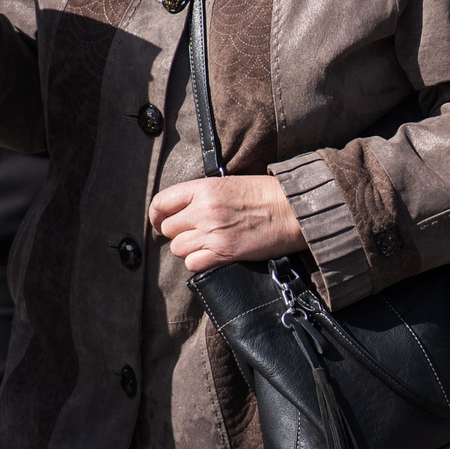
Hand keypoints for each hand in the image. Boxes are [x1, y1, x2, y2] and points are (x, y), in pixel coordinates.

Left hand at [150, 176, 303, 272]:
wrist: (293, 210)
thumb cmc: (266, 194)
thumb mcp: (229, 184)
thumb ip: (202, 196)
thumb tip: (181, 210)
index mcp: (204, 188)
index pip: (162, 202)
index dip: (156, 216)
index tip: (160, 223)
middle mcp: (204, 210)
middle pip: (168, 229)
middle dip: (178, 233)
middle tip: (193, 233)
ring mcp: (213, 233)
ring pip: (178, 248)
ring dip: (189, 249)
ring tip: (207, 244)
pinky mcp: (224, 253)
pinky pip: (193, 264)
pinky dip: (199, 262)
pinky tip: (213, 255)